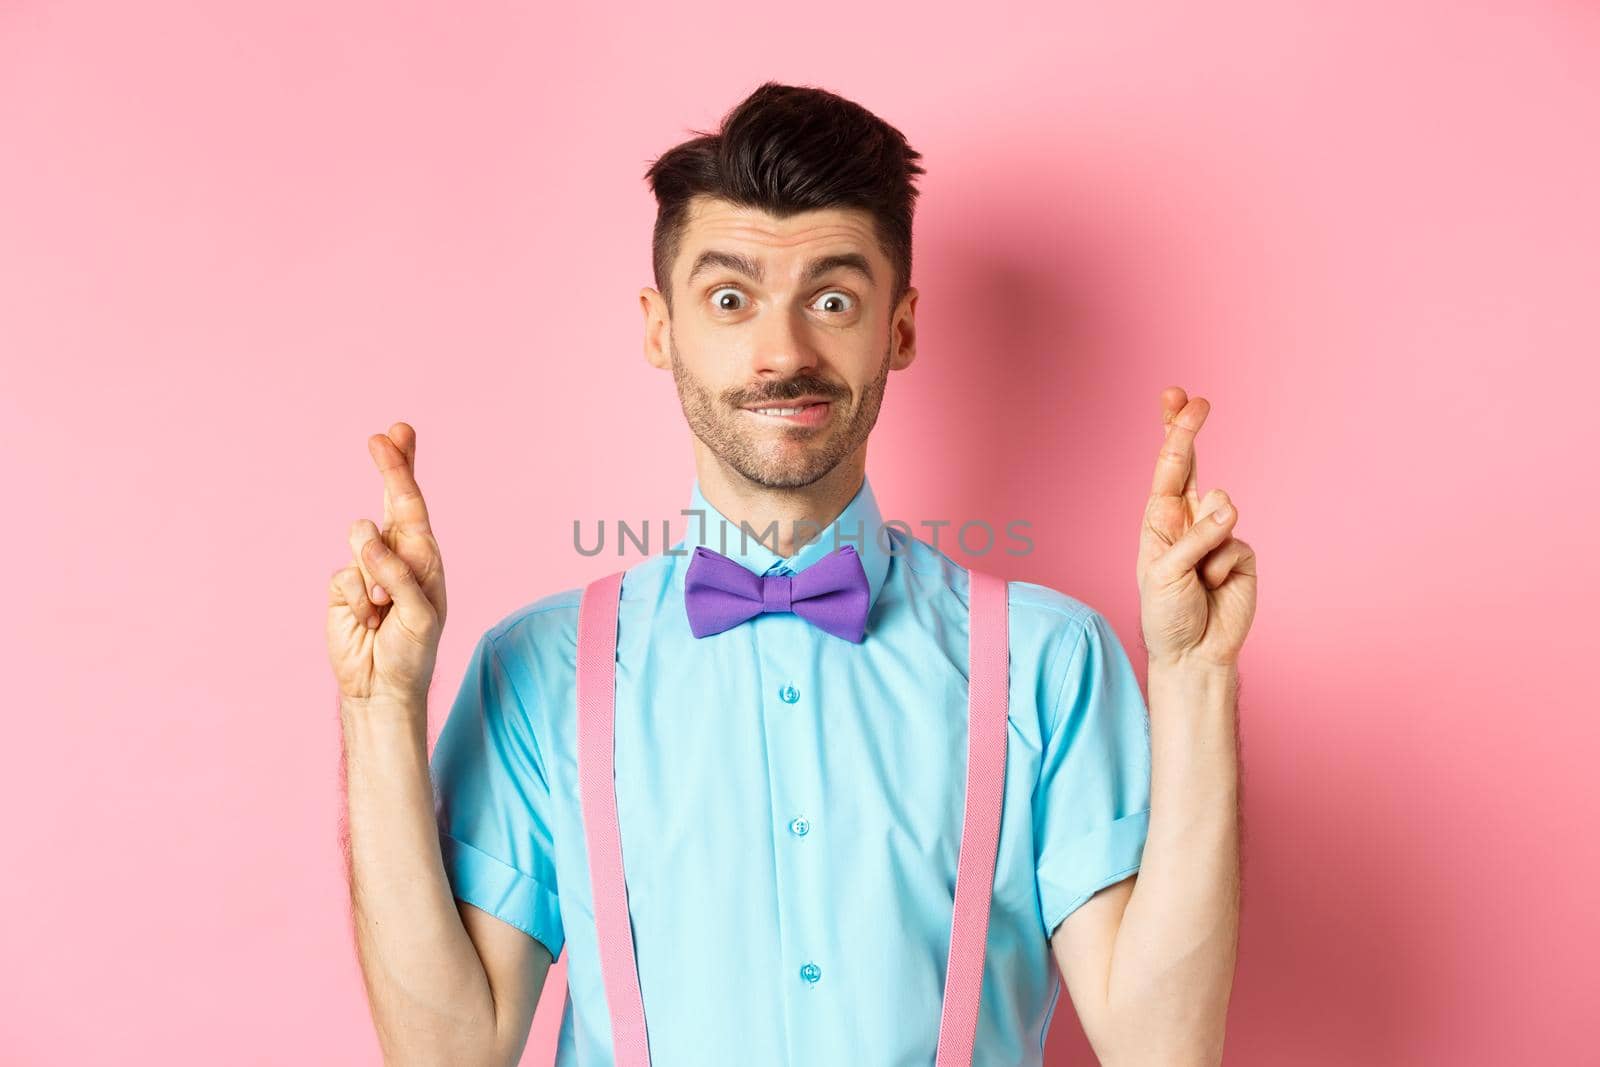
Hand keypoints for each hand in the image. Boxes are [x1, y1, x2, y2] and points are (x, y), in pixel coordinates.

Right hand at [325, 422, 448, 709]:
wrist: (381, 686)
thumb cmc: (412, 651)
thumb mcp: (420, 616)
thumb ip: (399, 576)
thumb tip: (371, 540)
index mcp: (424, 556)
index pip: (412, 505)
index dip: (403, 469)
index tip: (396, 434)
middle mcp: (396, 554)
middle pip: (388, 501)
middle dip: (390, 468)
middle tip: (382, 437)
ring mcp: (366, 569)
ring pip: (359, 540)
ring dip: (374, 574)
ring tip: (383, 607)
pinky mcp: (341, 587)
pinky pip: (342, 575)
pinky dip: (355, 600)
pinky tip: (366, 620)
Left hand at [1136, 388, 1256, 671]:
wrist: (1194, 653)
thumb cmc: (1168, 614)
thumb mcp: (1165, 574)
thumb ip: (1193, 538)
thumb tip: (1228, 505)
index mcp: (1161, 520)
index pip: (1168, 469)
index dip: (1174, 433)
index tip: (1178, 398)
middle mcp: (1188, 520)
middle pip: (1191, 466)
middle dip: (1188, 431)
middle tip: (1196, 400)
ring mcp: (1218, 535)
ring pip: (1221, 507)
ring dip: (1206, 541)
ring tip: (1197, 578)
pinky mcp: (1242, 553)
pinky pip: (1236, 542)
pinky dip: (1223, 567)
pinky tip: (1216, 588)